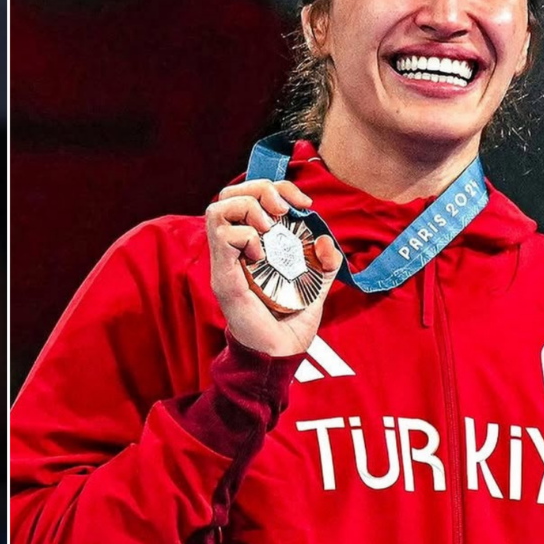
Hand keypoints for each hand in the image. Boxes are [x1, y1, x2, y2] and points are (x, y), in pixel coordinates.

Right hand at [206, 179, 343, 356]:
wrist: (279, 356)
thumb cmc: (289, 326)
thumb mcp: (315, 288)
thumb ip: (324, 265)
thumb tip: (326, 241)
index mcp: (250, 246)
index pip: (248, 197)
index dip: (276, 187)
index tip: (302, 203)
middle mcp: (232, 251)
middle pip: (228, 194)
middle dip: (259, 188)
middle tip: (282, 209)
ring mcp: (225, 263)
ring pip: (217, 209)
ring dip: (248, 208)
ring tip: (268, 228)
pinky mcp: (224, 278)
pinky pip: (223, 238)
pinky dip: (246, 236)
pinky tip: (260, 254)